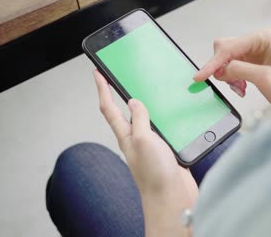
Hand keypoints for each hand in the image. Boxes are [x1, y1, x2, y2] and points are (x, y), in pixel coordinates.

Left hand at [94, 70, 195, 236]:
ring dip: (144, 104)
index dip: (102, 88)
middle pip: (124, 112)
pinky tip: (170, 115)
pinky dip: (163, 118)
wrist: (172, 198)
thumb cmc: (155, 175)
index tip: (97, 72)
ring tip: (145, 90)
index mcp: (126, 135)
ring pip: (145, 119)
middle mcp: (136, 139)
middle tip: (118, 76)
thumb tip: (134, 102)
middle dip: (119, 93)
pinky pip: (161, 129)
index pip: (109, 108)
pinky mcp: (165, 150)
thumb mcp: (143, 139)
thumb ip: (138, 119)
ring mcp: (150, 145)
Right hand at [193, 30, 270, 105]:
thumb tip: (220, 69)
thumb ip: (240, 70)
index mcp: (264, 38)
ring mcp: (256, 53)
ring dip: (227, 75)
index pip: (229, 47)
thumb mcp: (265, 79)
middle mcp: (259, 42)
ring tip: (239, 88)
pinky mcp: (254, 64)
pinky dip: (232, 79)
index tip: (200, 76)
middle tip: (227, 83)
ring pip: (227, 59)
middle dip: (222, 67)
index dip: (213, 63)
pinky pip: (233, 68)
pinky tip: (241, 87)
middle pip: (225, 49)